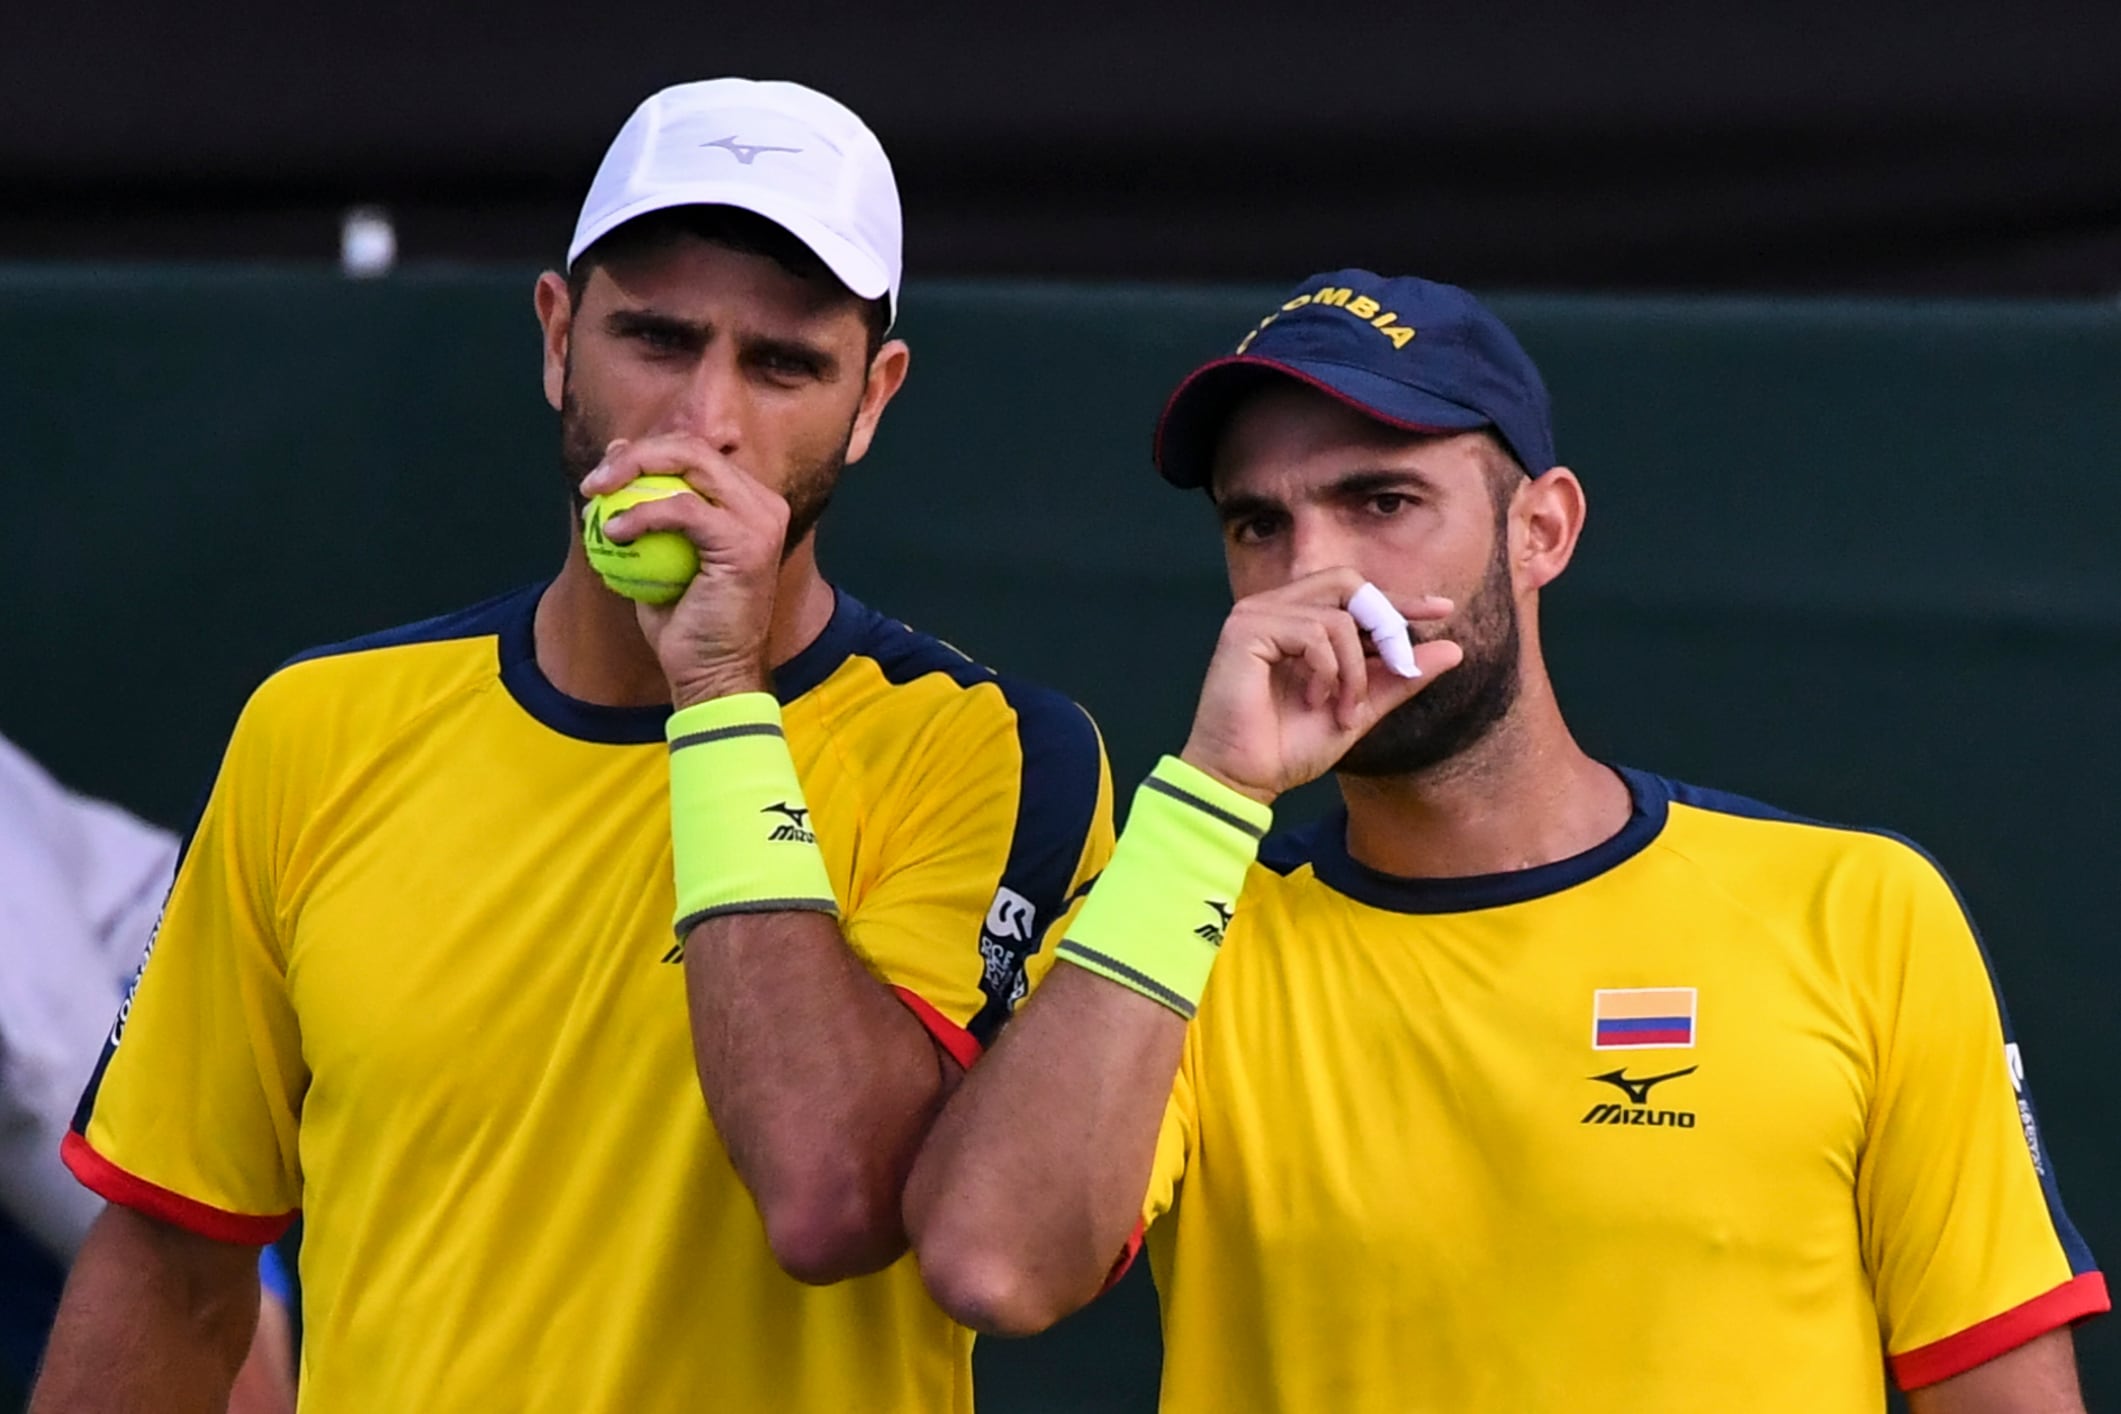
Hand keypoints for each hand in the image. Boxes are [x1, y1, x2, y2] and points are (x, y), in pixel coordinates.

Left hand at [579, 435, 789, 707]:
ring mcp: (760, 521)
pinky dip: (641, 514)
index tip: (602, 476)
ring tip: (595, 497)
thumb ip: (645, 509)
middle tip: (593, 483)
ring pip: (690, 462)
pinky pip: (683, 508)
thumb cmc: (687, 625)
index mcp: (749, 503)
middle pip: (691, 448)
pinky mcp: (747, 542)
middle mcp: (763, 504)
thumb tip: (616, 459)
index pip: (693, 454)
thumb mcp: (657, 558)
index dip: (643, 453)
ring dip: (633, 471)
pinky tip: (613, 531)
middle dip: (633, 455)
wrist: (713, 675)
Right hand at [1180, 568, 1461, 804]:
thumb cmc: (1287, 749)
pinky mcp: (1245, 630)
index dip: (1398, 600)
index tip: (1442, 610)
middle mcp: (1274, 608)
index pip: (1354, 593)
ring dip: (1354, 669)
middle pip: (1347, 583)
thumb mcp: (1358, 710)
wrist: (1243, 780)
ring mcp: (1256, 614)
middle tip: (1398, 663)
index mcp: (1295, 621)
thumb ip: (1397, 678)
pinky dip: (1328, 670)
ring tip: (1343, 709)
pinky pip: (1313, 632)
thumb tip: (1454, 650)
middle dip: (1383, 623)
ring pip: (1337, 615)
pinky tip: (1314, 700)